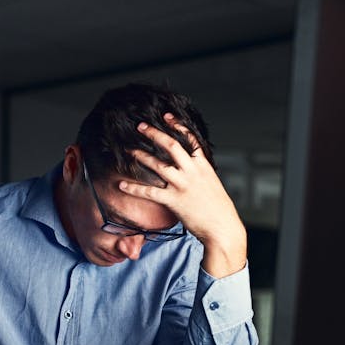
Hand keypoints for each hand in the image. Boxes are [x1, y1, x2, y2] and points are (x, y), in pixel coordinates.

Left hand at [118, 114, 245, 277]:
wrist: (223, 228)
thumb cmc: (219, 209)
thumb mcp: (212, 185)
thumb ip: (200, 174)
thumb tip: (191, 168)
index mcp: (203, 166)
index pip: (190, 139)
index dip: (178, 125)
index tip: (166, 116)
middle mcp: (192, 171)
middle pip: (171, 145)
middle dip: (154, 134)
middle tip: (141, 126)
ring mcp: (182, 185)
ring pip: (158, 165)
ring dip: (141, 156)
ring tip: (128, 150)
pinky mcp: (173, 200)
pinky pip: (149, 192)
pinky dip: (134, 188)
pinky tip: (122, 185)